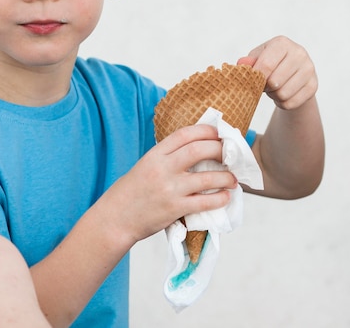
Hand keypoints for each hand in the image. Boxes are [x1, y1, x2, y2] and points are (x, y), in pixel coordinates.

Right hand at [103, 124, 237, 244]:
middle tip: (230, 154)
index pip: (184, 134)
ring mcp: (169, 189)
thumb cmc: (130, 192)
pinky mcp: (175, 209)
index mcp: (154, 155)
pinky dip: (220, 198)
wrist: (115, 219)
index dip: (205, 130)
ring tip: (233, 178)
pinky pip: (205, 202)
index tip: (218, 132)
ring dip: (226, 177)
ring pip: (207, 177)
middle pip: (199, 150)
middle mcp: (162, 169)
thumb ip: (166, 158)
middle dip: (220, 149)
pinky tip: (225, 196)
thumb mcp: (144, 166)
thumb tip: (195, 151)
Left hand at [237, 35, 317, 109]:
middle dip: (265, 87)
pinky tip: (282, 93)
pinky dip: (282, 102)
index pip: (266, 65)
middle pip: (275, 81)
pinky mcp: (313, 86)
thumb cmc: (270, 63)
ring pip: (283, 94)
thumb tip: (242, 64)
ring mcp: (309, 70)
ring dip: (273, 95)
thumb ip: (248, 62)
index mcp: (282, 44)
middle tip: (263, 84)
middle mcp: (299, 53)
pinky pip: (291, 103)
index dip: (256, 77)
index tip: (252, 81)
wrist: (292, 72)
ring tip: (273, 88)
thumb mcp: (257, 58)